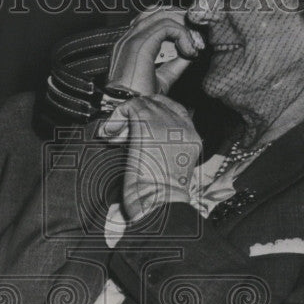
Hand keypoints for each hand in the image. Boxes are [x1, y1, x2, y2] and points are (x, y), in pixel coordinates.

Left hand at [99, 95, 201, 220]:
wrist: (161, 200)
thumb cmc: (163, 194)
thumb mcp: (172, 168)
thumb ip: (166, 149)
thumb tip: (148, 141)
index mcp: (192, 137)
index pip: (175, 109)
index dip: (154, 112)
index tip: (137, 123)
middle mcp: (182, 125)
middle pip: (156, 103)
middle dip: (137, 116)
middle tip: (124, 135)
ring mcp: (166, 122)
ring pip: (141, 104)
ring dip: (125, 118)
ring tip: (117, 137)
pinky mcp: (147, 122)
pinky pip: (128, 107)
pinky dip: (115, 118)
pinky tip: (111, 133)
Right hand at [107, 6, 203, 96]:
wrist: (127, 110)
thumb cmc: (140, 99)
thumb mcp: (163, 77)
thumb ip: (175, 62)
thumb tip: (191, 50)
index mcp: (129, 44)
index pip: (151, 19)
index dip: (174, 24)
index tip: (191, 40)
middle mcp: (127, 38)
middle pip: (157, 11)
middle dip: (181, 20)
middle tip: (197, 37)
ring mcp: (131, 38)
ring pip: (163, 15)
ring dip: (184, 28)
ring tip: (195, 45)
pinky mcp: (139, 43)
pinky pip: (168, 26)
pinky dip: (184, 36)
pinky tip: (190, 51)